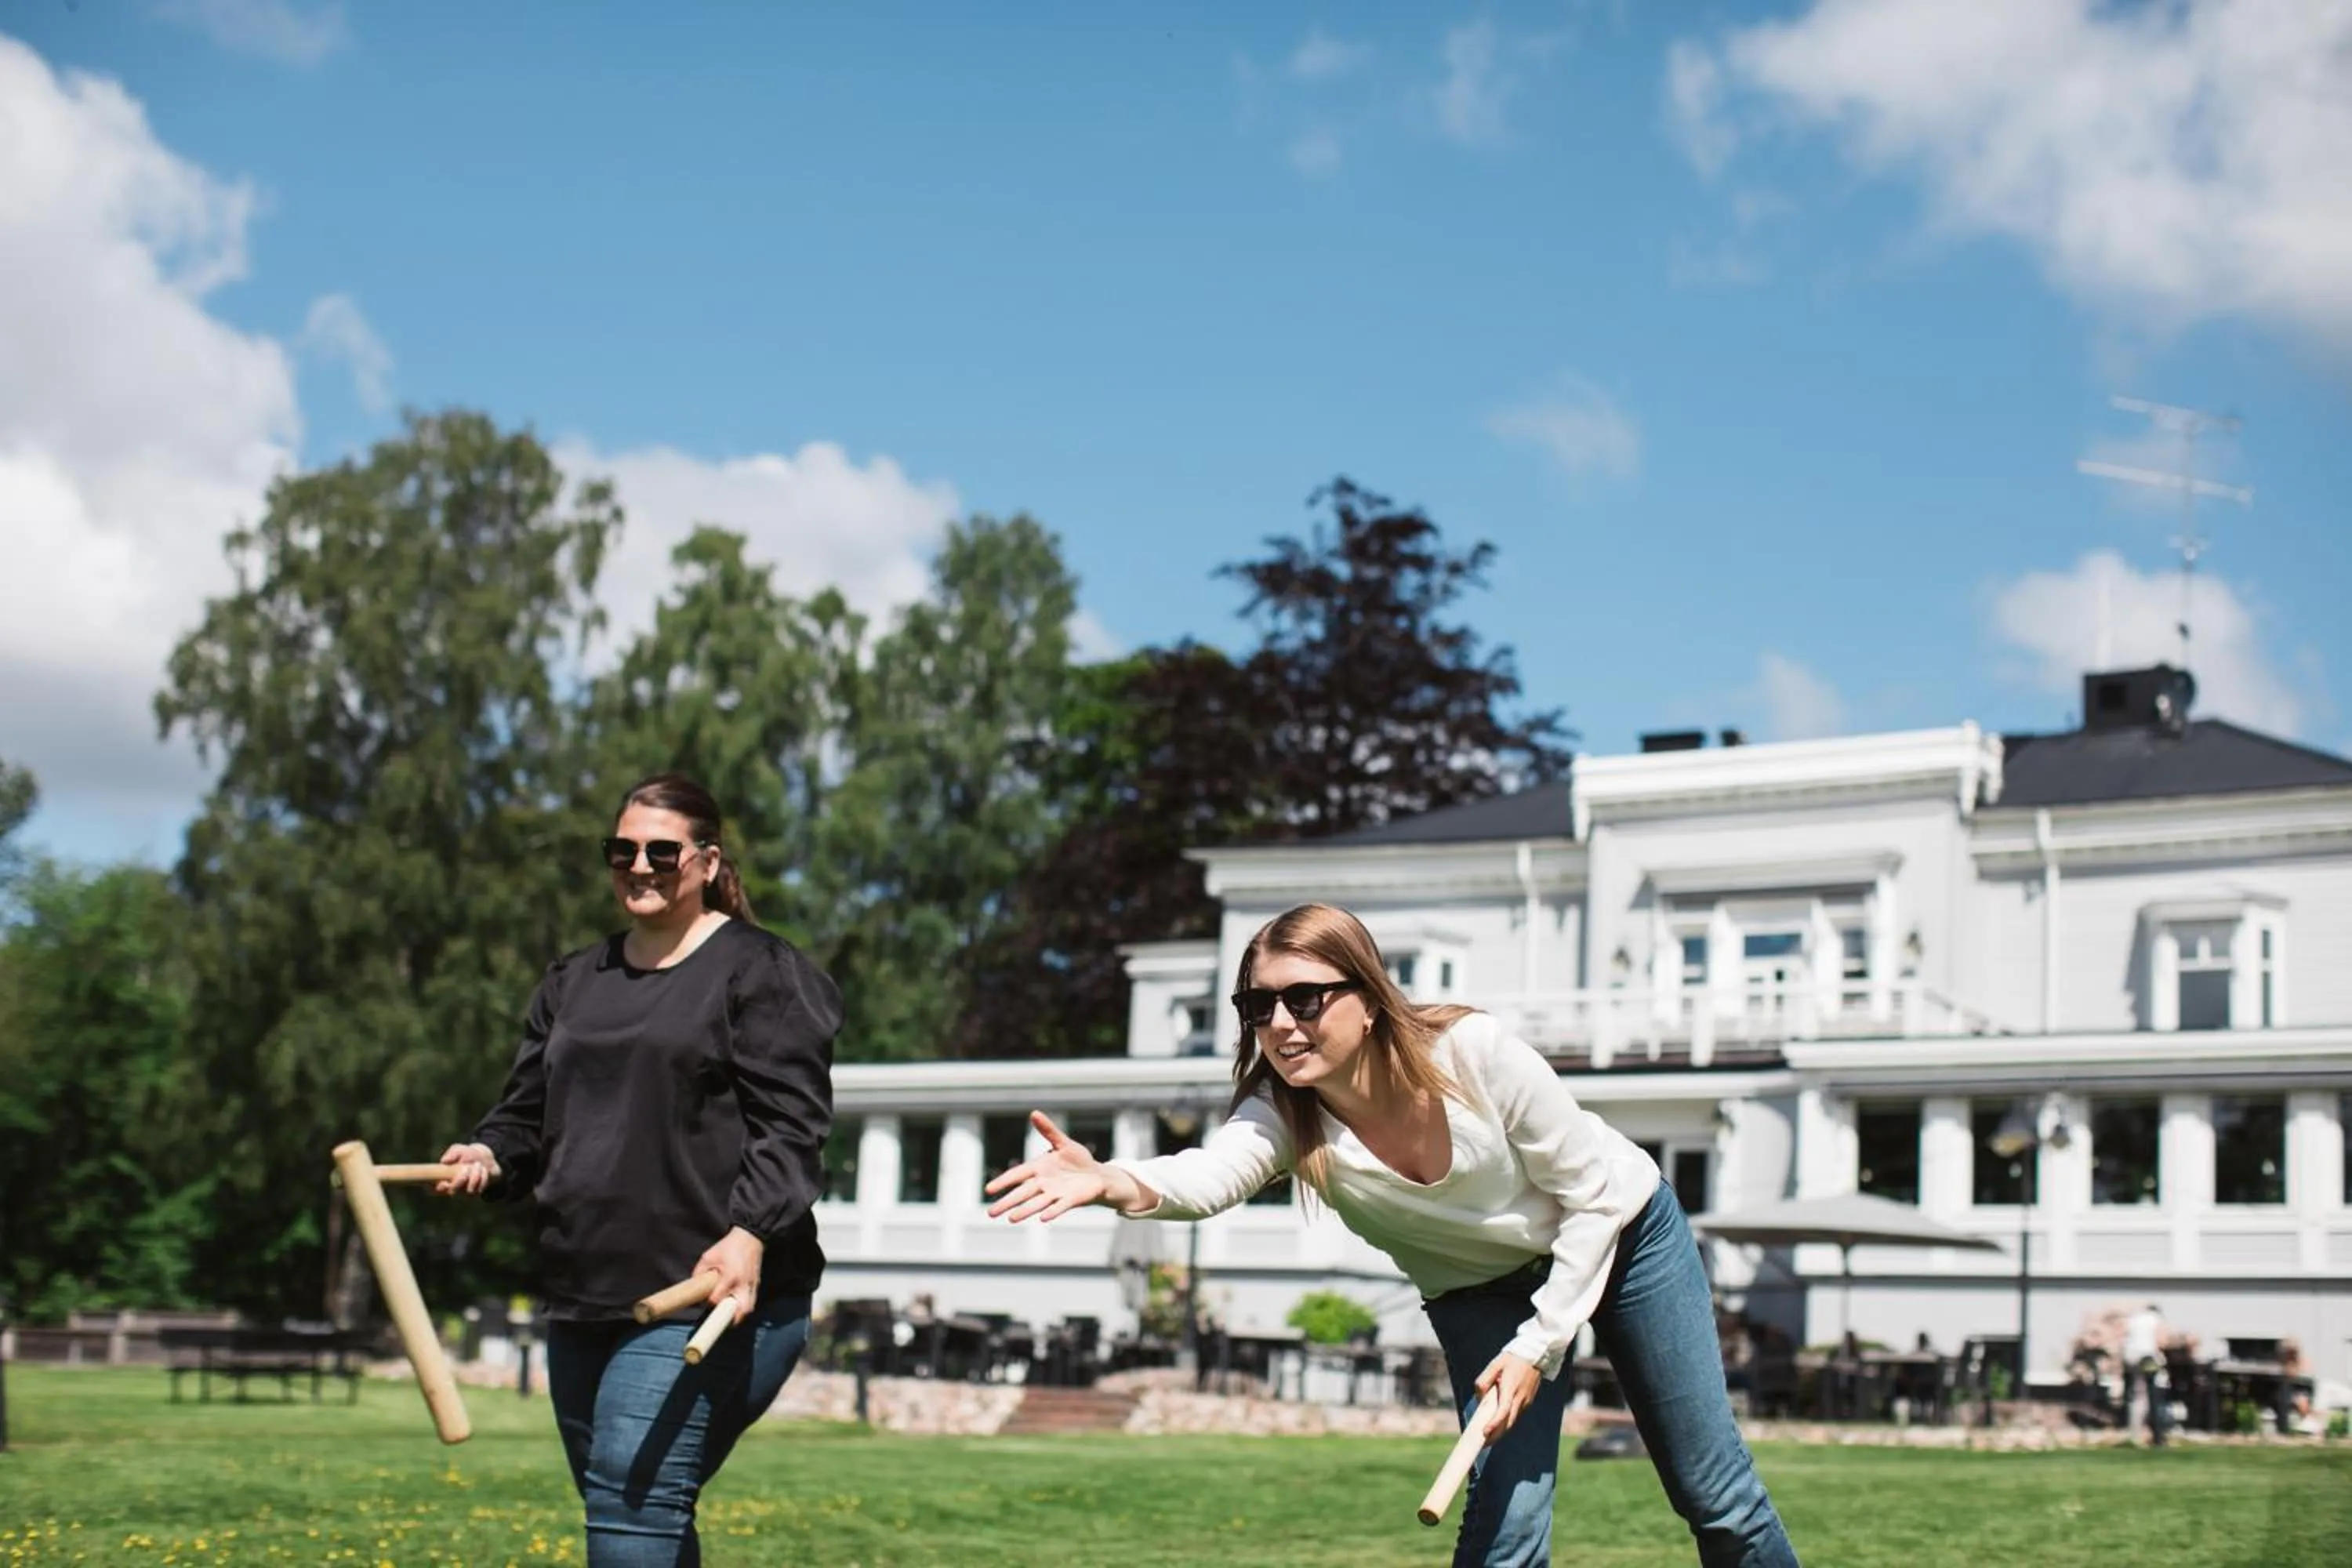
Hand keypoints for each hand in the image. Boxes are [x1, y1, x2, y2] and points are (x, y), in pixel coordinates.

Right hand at [435, 1142, 500, 1196]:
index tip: (446, 1182)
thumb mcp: (459, 1150)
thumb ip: (452, 1153)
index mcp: (443, 1178)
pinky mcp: (476, 1192)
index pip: (436, 1189)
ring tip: (477, 1164)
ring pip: (468, 1190)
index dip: (440, 1188)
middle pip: (453, 1191)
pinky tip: (483, 1169)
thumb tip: (444, 1160)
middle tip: (467, 1167)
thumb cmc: (466, 1154)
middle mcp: (452, 1188)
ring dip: (474, 1176)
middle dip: (461, 1179)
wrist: (483, 1158)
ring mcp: (464, 1192)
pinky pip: (479, 1189)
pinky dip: (483, 1177)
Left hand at [693, 1226, 764, 1316]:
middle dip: (730, 1319)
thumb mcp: (708, 1256)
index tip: (707, 1300)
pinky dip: (744, 1307)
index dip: (711, 1302)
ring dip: (739, 1316)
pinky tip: (737, 1308)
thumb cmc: (728, 1246)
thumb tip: (694, 1286)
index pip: (717, 1299)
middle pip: (740, 1310)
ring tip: (730, 1318)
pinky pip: (752, 1302)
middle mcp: (742, 1285)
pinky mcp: (756, 1285)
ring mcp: (751, 1285)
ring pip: (748, 1308)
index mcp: (730, 1277)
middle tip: (721, 1320)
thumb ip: (699, 1272)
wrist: (750, 1237)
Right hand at [984, 1111, 1144, 1221]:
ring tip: (1011, 1218)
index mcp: (1038, 1168)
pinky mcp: (1070, 1200)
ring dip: (1025, 1210)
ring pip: (1037, 1203)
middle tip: (991, 1213)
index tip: (988, 1190)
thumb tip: (1034, 1113)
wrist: (1097, 1175)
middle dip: (1007, 1202)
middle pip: (1022, 1193)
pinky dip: (1052, 1212)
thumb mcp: (1063, 1142)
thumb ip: (1048, 1130)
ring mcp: (1056, 1193)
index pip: (1017, 1175)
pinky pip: (1060, 1206)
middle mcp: (1043, 1183)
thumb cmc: (1077, 1159)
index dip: (1003, 1182)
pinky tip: (1043, 1218)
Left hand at [1473, 1352, 1541, 1439]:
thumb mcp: (1494, 1365)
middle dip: (1496, 1435)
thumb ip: (1483, 1381)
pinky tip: (1499, 1424)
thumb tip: (1480, 1398)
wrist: (1535, 1355)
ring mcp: (1526, 1401)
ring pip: (1513, 1421)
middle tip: (1483, 1443)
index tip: (1484, 1432)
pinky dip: (1507, 1422)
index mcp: (1511, 1389)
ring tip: (1488, 1437)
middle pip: (1508, 1423)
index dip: (1494, 1424)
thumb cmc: (1512, 1359)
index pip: (1503, 1411)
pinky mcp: (1528, 1401)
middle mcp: (1520, 1399)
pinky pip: (1516, 1415)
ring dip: (1502, 1431)